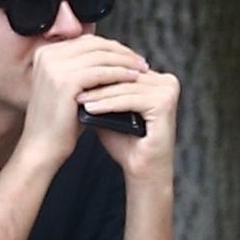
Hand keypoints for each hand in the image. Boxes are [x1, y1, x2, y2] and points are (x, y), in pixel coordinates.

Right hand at [20, 36, 148, 168]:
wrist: (42, 147)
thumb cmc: (59, 122)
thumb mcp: (69, 87)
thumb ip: (83, 68)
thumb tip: (113, 55)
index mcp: (45, 52)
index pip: (86, 41)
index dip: (112, 47)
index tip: (130, 56)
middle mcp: (47, 54)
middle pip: (95, 44)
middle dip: (121, 52)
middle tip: (141, 61)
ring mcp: (55, 66)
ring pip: (101, 56)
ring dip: (125, 62)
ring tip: (142, 70)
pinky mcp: (66, 80)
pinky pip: (101, 72)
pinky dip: (120, 74)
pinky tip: (134, 79)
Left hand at [80, 64, 179, 179]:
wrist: (142, 170)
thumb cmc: (127, 143)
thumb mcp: (109, 111)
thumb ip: (101, 92)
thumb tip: (76, 74)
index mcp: (157, 79)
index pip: (122, 69)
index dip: (97, 73)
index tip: (71, 78)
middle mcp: (167, 82)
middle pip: (124, 77)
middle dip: (96, 82)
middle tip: (71, 86)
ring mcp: (169, 91)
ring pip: (125, 88)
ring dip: (99, 94)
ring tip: (78, 99)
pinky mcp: (165, 103)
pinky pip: (130, 100)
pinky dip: (108, 104)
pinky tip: (90, 108)